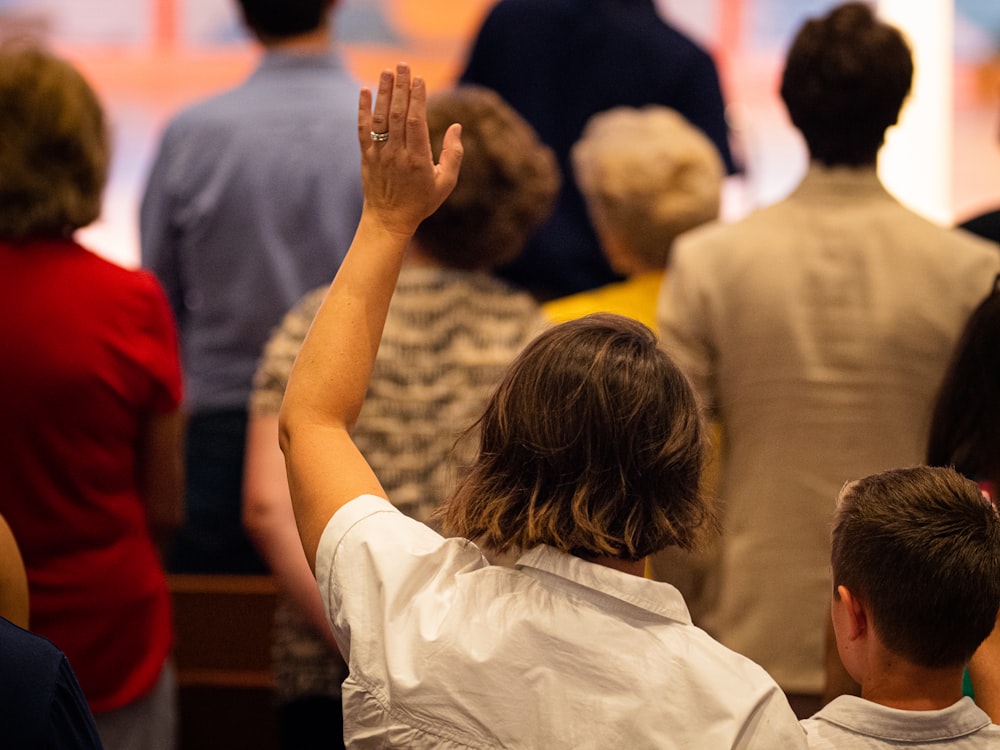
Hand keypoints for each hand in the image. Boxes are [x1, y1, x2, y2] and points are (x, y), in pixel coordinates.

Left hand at [358, 63, 462, 239]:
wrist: (389, 220)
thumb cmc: (421, 202)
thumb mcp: (445, 183)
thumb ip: (453, 154)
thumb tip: (456, 127)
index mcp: (418, 159)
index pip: (416, 122)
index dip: (418, 99)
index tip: (420, 79)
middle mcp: (396, 154)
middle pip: (398, 114)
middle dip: (401, 87)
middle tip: (403, 65)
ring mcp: (379, 154)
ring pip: (381, 118)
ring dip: (383, 93)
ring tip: (387, 71)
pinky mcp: (367, 156)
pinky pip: (363, 129)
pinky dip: (363, 109)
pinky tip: (365, 91)